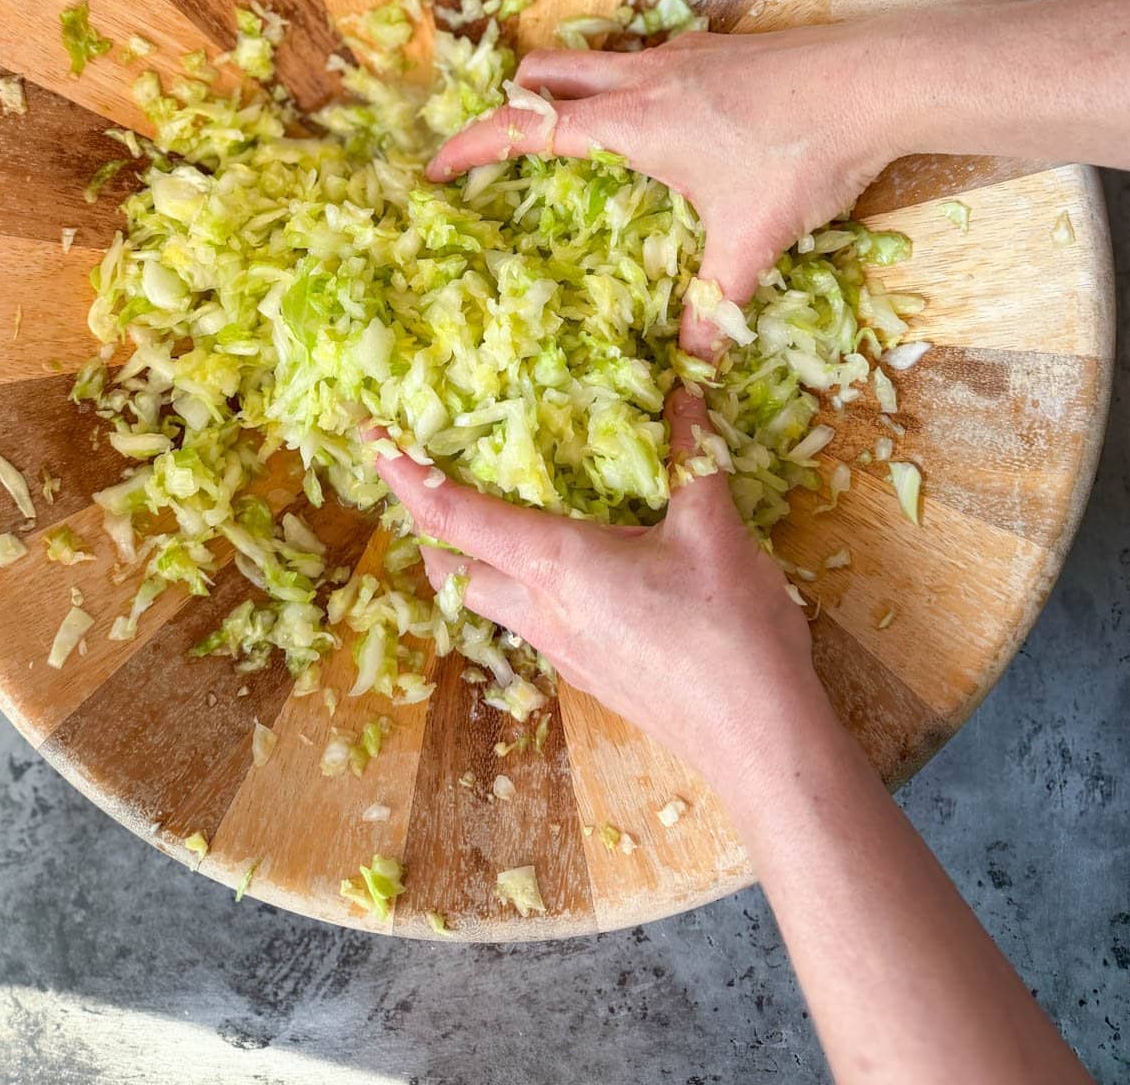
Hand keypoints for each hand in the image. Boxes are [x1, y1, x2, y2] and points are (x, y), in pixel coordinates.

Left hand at [374, 387, 822, 794]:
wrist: (759, 743)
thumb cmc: (730, 636)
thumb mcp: (713, 530)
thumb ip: (691, 454)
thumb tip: (687, 384)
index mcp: (556, 565)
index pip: (453, 515)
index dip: (404, 473)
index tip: (371, 436)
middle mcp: (540, 610)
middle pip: (451, 565)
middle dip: (428, 519)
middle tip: (426, 471)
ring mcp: (560, 651)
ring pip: (486, 599)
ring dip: (472, 558)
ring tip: (491, 513)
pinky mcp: (587, 674)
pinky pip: (528, 621)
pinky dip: (520, 586)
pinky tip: (564, 569)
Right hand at [427, 25, 896, 353]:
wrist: (875, 82)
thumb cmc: (803, 156)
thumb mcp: (751, 240)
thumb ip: (713, 307)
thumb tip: (694, 376)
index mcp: (631, 123)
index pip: (525, 126)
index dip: (470, 145)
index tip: (433, 167)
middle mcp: (642, 78)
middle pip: (542, 71)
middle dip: (512, 105)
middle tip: (502, 152)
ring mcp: (678, 55)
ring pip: (589, 55)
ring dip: (563, 87)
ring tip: (567, 137)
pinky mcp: (714, 48)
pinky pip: (639, 58)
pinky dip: (618, 83)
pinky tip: (656, 123)